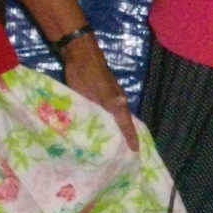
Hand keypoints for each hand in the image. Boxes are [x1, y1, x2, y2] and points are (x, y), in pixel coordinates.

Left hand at [62, 37, 139, 151]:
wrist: (77, 55)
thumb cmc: (90, 71)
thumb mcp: (101, 86)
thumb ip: (110, 97)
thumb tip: (123, 104)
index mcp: (116, 102)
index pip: (126, 123)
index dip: (131, 137)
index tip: (136, 152)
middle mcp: (110, 105)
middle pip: (119, 124)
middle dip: (123, 139)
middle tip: (123, 157)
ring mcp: (99, 103)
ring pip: (107, 122)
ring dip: (109, 134)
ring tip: (108, 152)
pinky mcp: (87, 100)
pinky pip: (94, 118)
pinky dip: (95, 128)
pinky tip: (89, 137)